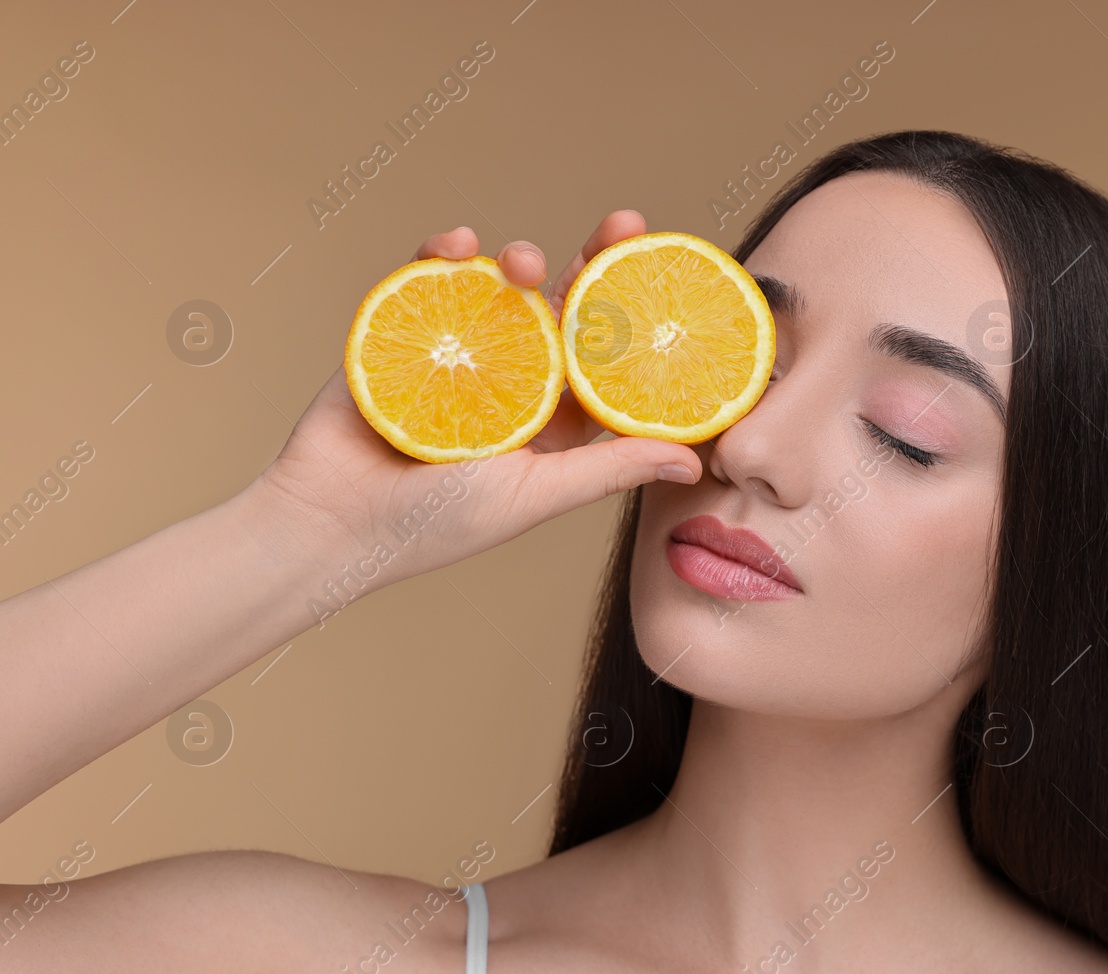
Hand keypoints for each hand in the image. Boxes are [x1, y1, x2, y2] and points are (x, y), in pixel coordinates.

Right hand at [247, 211, 702, 589]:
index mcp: (550, 423)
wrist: (326, 523)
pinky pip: (431, 280)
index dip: (638, 321)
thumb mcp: (534, 495)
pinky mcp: (402, 331)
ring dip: (520, 263)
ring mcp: (458, 354)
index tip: (670, 281)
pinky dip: (444, 254)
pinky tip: (460, 244)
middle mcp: (511, 384)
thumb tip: (694, 460)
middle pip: (564, 311)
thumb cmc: (432, 525)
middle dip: (595, 264)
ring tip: (523, 261)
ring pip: (503, 291)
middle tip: (623, 224)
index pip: (606, 362)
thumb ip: (607, 470)